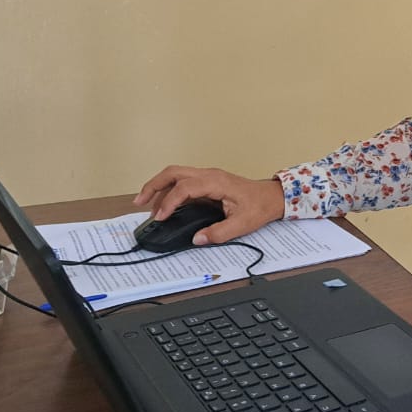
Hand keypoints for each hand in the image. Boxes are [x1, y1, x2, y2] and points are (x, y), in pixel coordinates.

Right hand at [132, 165, 284, 244]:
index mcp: (216, 182)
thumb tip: (197, 239)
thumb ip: (218, 233)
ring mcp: (207, 176)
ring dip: (158, 186)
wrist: (272, 197)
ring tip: (145, 204)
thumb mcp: (242, 224)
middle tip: (139, 201)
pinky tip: (163, 203)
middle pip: (173, 172)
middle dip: (153, 185)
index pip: (184, 188)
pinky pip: (183, 181)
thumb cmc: (259, 206)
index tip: (160, 217)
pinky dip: (168, 189)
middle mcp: (209, 175)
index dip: (169, 202)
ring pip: (176, 174)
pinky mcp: (207, 181)